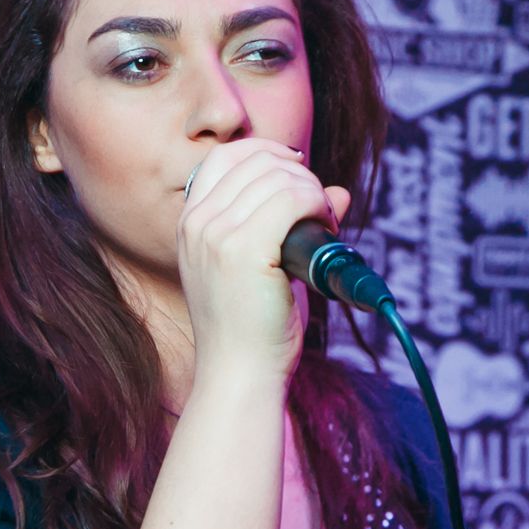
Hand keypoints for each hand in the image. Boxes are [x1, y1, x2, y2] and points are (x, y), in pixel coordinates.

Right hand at [178, 139, 351, 380]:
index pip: (226, 157)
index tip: (299, 172)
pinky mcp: (243, 249)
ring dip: (313, 192)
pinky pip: (292, 198)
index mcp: (190, 224)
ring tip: (325, 224)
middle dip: (300, 176)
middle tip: (321, 212)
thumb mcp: (264, 266)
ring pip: (280, 177)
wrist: (239, 375)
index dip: (268, 152)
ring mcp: (216, 235)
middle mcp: (197, 223)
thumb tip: (338, 191)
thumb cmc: (254, 329)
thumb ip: (289, 222)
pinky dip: (318, 204)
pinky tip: (326, 225)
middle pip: (258, 161)